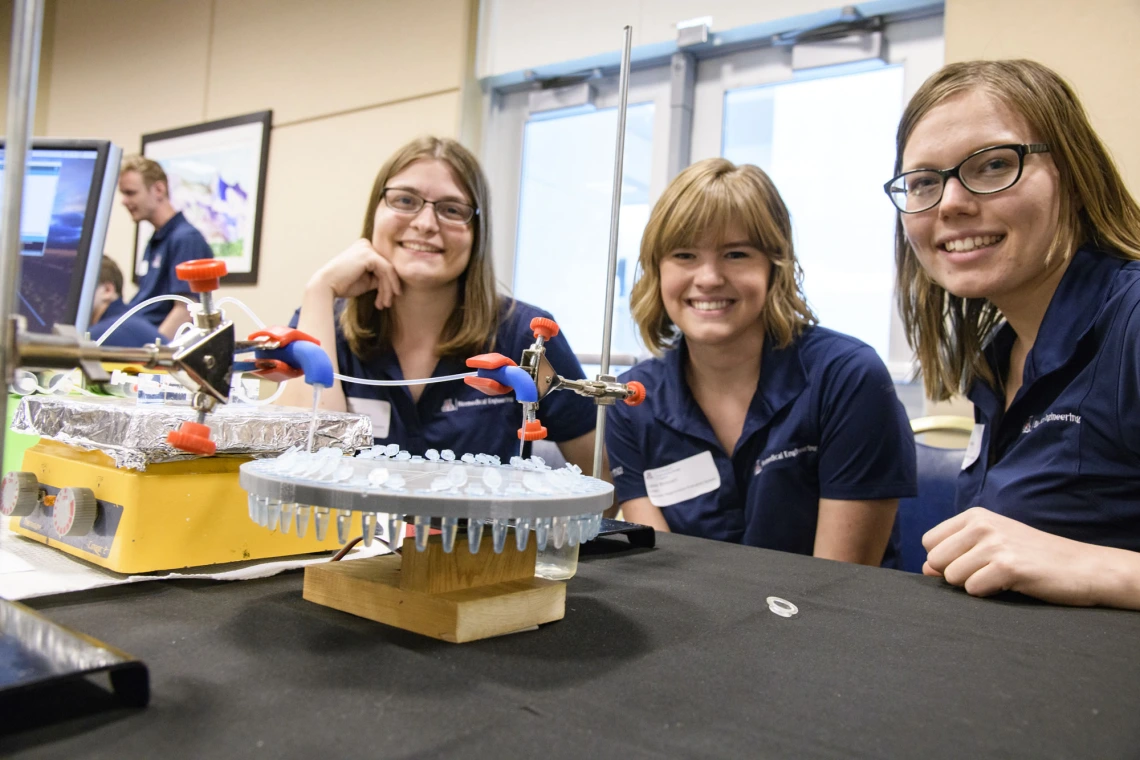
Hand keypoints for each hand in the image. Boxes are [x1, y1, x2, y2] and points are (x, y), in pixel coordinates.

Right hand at [308, 239, 401, 308]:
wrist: (326, 286)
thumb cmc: (343, 285)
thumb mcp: (366, 281)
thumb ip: (379, 277)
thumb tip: (395, 282)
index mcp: (363, 248)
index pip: (382, 266)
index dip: (387, 284)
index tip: (385, 301)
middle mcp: (366, 244)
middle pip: (386, 267)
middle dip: (389, 288)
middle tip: (386, 304)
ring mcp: (367, 248)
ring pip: (389, 270)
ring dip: (389, 289)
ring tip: (385, 304)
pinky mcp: (369, 255)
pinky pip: (387, 270)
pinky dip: (388, 285)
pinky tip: (385, 298)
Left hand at [922, 506, 1113, 605]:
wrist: (1082, 566)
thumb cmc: (1033, 557)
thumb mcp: (992, 546)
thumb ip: (956, 553)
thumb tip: (925, 570)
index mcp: (974, 516)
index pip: (929, 543)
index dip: (945, 560)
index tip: (973, 562)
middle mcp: (981, 525)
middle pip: (935, 561)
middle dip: (956, 575)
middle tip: (988, 572)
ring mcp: (995, 544)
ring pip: (952, 577)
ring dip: (974, 585)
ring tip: (1002, 577)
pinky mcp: (1008, 566)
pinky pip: (973, 589)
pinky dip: (989, 594)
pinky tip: (1011, 584)